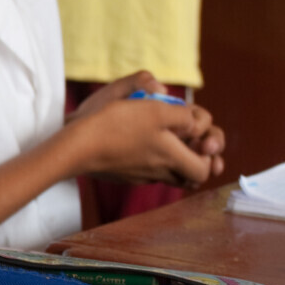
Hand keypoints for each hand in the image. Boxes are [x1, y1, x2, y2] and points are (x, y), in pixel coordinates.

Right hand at [66, 74, 223, 186]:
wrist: (75, 146)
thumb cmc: (114, 124)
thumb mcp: (154, 108)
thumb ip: (183, 115)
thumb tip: (193, 121)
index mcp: (172, 157)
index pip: (205, 170)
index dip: (209, 153)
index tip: (196, 131)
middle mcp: (159, 172)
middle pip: (191, 176)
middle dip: (196, 157)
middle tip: (190, 138)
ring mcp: (140, 176)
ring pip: (170, 174)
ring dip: (175, 159)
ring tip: (168, 140)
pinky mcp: (124, 174)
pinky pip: (148, 171)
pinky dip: (152, 159)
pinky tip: (140, 142)